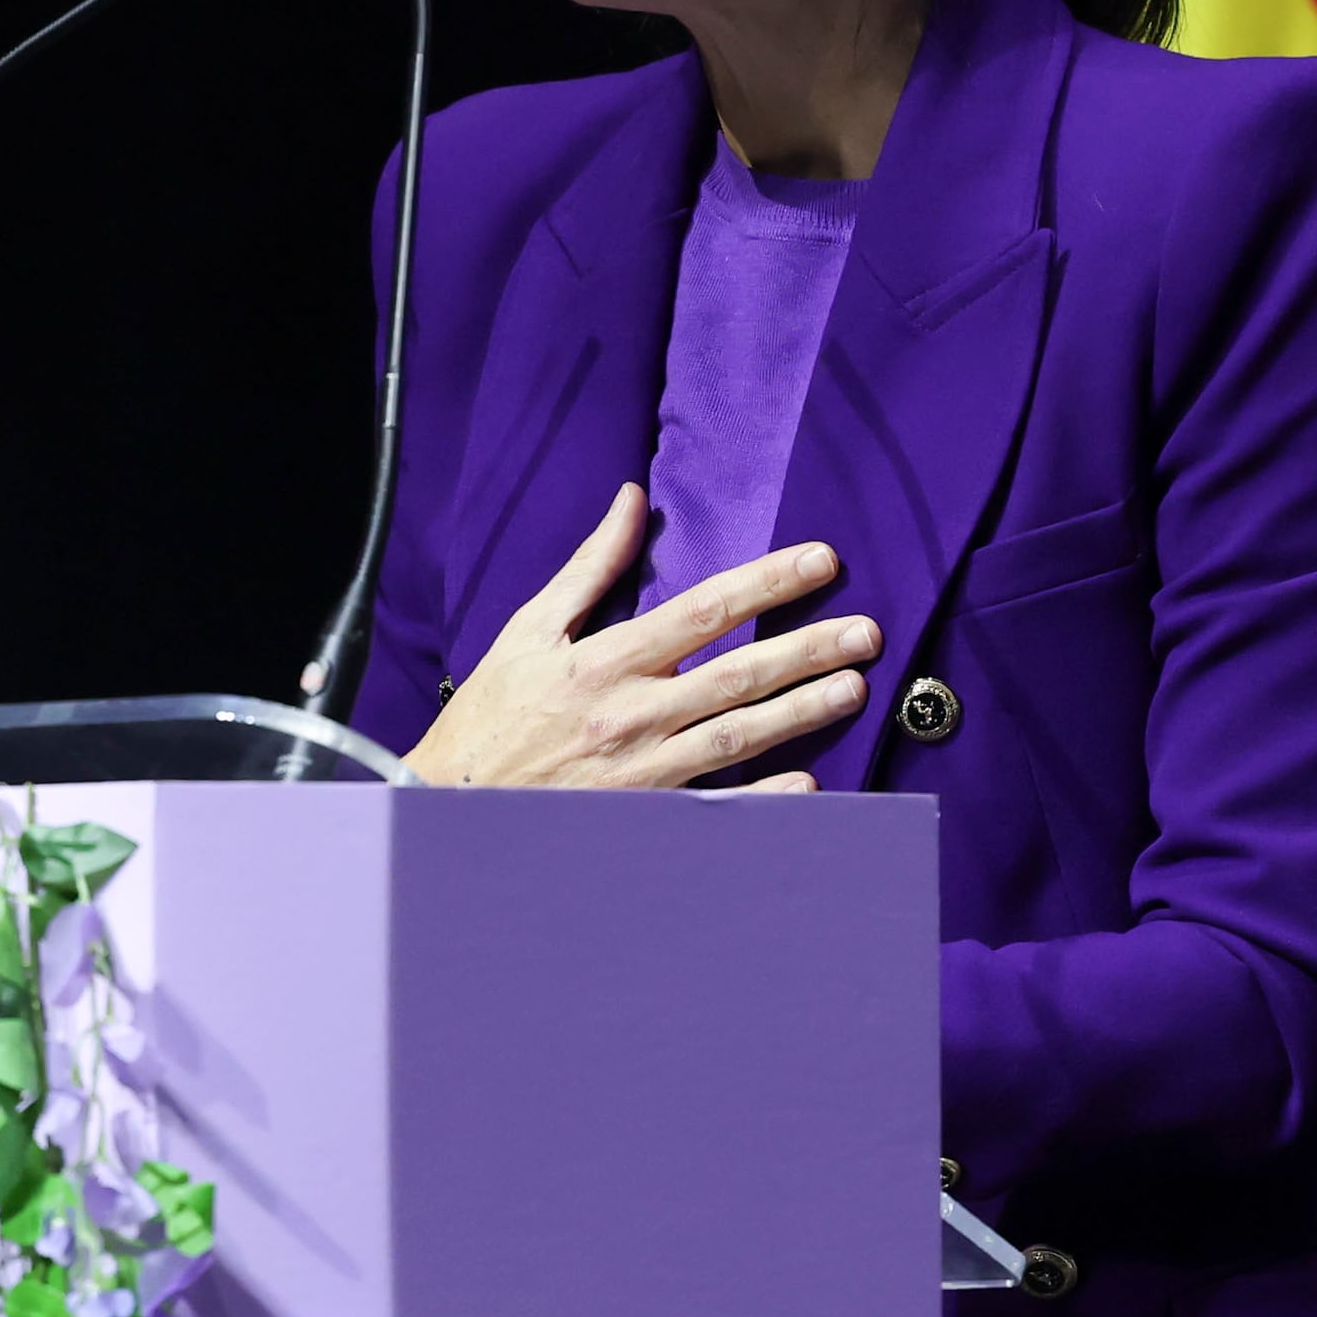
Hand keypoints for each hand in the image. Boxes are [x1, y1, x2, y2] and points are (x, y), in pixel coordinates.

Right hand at [401, 484, 874, 790]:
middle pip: (737, 674)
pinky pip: (716, 807)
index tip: (821, 561)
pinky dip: (764, 798)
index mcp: (604, 661)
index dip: (768, 583)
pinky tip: (811, 784)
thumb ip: (588, 567)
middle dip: (808, 649)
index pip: (703, 610)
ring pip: (738, 736)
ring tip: (853, 689)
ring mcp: (641, 771)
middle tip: (866, 632)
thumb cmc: (491, 715)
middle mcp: (630, 714)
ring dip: (801, 712)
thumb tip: (632, 500)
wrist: (450, 804)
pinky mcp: (642, 816)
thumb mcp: (529, 630)